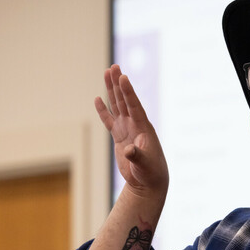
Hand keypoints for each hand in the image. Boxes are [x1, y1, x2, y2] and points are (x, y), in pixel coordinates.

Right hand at [94, 64, 168, 196]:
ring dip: (112, 91)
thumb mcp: (144, 164)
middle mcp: (135, 125)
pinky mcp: (120, 137)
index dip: (128, 92)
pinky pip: (110, 120)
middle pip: (125, 100)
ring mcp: (127, 130)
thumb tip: (128, 150)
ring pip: (117, 106)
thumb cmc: (150, 173)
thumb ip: (137, 156)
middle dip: (118, 84)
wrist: (148, 182)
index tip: (123, 77)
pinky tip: (98, 99)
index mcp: (144, 128)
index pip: (134, 105)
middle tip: (113, 67)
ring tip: (107, 73)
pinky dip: (103, 111)